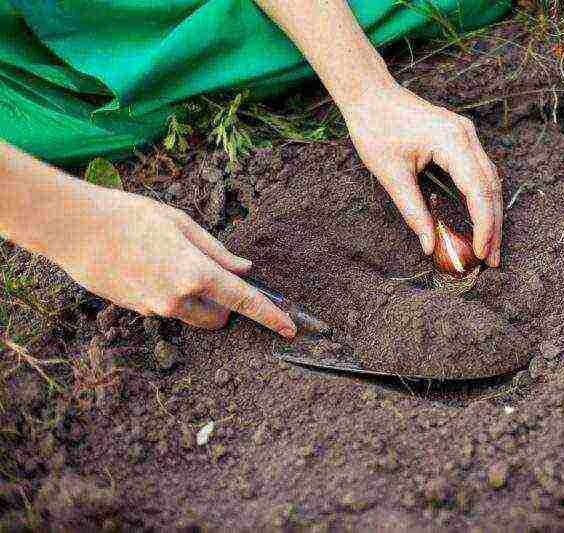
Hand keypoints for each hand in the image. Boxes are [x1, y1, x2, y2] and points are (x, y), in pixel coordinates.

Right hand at [53, 186, 296, 335]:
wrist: (75, 229)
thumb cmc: (130, 217)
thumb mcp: (181, 223)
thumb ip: (217, 251)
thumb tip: (243, 269)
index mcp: (196, 273)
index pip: (244, 301)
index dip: (270, 316)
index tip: (289, 329)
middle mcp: (179, 298)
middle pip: (219, 318)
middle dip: (225, 306)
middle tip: (212, 276)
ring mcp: (157, 309)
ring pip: (193, 316)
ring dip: (197, 300)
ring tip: (170, 262)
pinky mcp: (138, 311)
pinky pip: (168, 309)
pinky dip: (171, 295)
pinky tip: (150, 267)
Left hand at [341, 82, 501, 266]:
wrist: (370, 94)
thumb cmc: (376, 128)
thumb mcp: (391, 175)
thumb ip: (413, 211)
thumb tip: (428, 245)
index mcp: (451, 142)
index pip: (478, 191)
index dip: (483, 225)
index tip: (481, 253)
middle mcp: (466, 136)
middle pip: (491, 188)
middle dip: (492, 226)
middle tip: (491, 259)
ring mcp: (466, 135)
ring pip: (489, 181)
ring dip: (490, 214)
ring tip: (488, 246)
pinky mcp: (460, 137)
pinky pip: (479, 172)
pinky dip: (481, 198)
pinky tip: (480, 219)